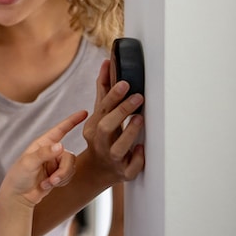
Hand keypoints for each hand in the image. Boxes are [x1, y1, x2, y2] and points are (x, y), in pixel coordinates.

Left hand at [2, 110, 84, 205]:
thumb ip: (44, 154)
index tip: (85, 112)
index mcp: (42, 143)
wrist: (18, 196)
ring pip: (71, 167)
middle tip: (52, 180)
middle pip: (70, 156)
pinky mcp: (58, 174)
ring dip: (61, 178)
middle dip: (63, 170)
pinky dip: (61, 182)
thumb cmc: (18, 177)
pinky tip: (47, 185)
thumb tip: (60, 146)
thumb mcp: (28, 163)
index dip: (72, 121)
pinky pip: (70, 176)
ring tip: (47, 184)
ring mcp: (56, 163)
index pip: (60, 129)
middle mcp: (51, 151)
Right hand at [81, 59, 145, 185]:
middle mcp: (100, 143)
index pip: (102, 109)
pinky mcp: (123, 172)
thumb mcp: (99, 115)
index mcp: (93, 127)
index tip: (126, 83)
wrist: (98, 169)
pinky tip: (141, 149)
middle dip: (121, 111)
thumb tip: (107, 63)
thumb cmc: (102, 136)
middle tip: (139, 97)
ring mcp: (112, 159)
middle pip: (106, 128)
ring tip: (140, 118)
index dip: (113, 96)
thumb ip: (104, 90)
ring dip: (129, 133)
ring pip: (118, 149)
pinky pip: (130, 169)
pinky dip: (137, 159)